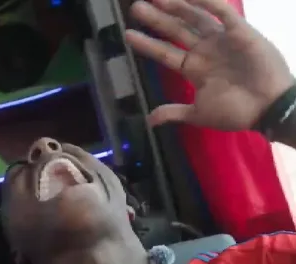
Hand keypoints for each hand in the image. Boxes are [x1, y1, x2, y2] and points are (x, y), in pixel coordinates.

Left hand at [126, 0, 294, 129]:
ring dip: (177, 6)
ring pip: (195, 18)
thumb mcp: (198, 113)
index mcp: (195, 68)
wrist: (267, 110)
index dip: (147, 44)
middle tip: (136, 7)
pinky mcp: (241, 32)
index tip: (128, 35)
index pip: (165, 52)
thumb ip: (174, 112)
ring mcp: (222, 40)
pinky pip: (223, 13)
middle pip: (176, 30)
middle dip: (156, 19)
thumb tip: (150, 119)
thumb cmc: (236, 112)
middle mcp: (206, 50)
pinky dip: (208, 3)